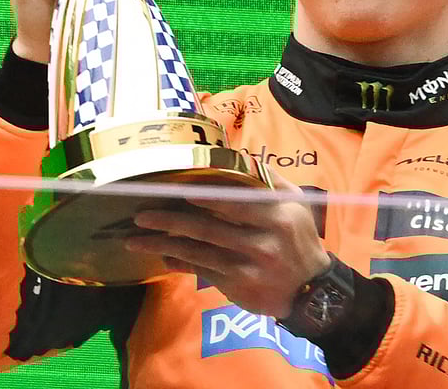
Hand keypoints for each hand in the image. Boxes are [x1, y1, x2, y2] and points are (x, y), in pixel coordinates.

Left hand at [125, 175, 329, 318]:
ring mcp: (248, 266)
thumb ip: (269, 180)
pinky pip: (203, 271)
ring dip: (164, 245)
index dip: (206, 196)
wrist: (312, 290)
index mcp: (276, 215)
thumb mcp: (295, 204)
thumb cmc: (299, 238)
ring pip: (199, 252)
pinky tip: (162, 257)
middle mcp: (261, 241)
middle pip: (209, 228)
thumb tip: (238, 157)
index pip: (235, 202)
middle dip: (171, 221)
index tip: (177, 188)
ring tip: (136, 239)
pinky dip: (181, 263)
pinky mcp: (238, 285)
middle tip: (141, 214)